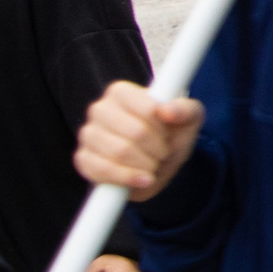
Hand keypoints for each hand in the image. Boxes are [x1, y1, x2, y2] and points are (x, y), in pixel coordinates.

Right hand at [75, 82, 202, 202]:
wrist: (156, 165)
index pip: (148, 109)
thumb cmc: (171, 135)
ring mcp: (88, 135)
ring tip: (152, 164)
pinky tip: (142, 179)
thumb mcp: (189, 119)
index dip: (163, 127)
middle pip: (135, 132)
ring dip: (146, 164)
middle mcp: (100, 109)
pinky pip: (103, 171)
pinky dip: (128, 178)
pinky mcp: (83, 160)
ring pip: (120, 152)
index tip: (168, 134)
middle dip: (157, 149)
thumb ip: (185, 110)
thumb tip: (168, 111)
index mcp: (121, 92)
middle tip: (163, 152)